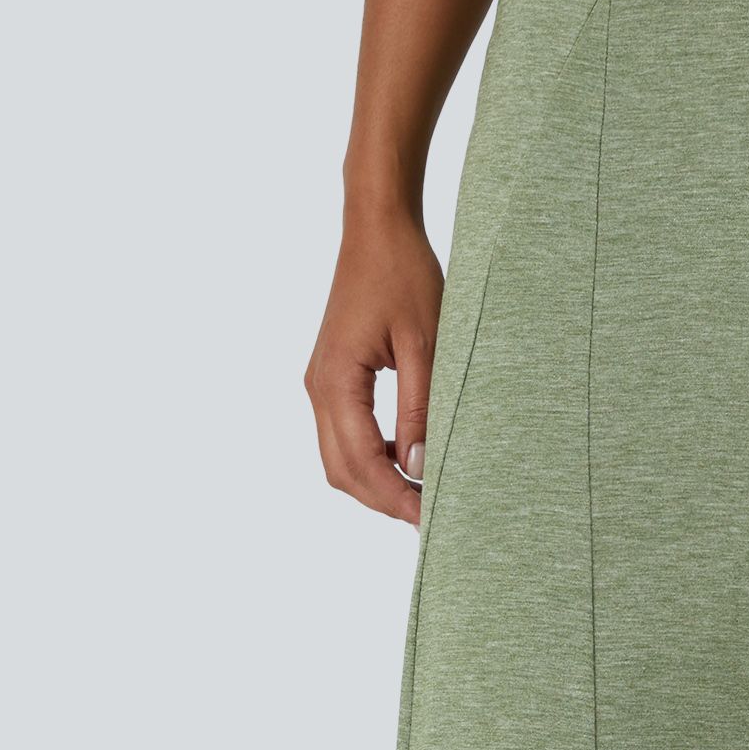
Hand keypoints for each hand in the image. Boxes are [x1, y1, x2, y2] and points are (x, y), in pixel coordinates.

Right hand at [303, 205, 441, 526]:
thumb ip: (420, 409)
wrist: (377, 230)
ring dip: (375, 481)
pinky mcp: (331, 377)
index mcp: (335, 382)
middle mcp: (318, 388)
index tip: (430, 519)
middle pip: (341, 472)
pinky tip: (408, 456)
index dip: (395, 498)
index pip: (361, 462)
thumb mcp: (425, 345)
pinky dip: (372, 456)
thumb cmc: (404, 277)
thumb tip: (419, 467)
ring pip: (338, 458)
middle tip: (430, 516)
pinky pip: (344, 433)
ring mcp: (320, 383)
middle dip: (382, 500)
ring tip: (421, 492)